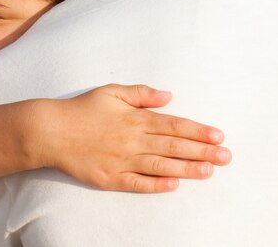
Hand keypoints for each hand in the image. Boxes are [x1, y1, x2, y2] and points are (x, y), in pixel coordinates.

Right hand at [34, 84, 231, 192]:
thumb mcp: (110, 92)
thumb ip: (140, 93)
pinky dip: (157, 185)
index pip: (172, 125)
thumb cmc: (81, 109)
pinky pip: (138, 183)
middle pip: (172, 147)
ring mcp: (122, 161)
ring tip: (209, 171)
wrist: (51, 131)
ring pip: (161, 166)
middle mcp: (131, 140)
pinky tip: (174, 185)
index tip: (218, 136)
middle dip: (202, 151)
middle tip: (226, 157)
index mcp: (133, 118)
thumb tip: (168, 95)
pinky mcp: (110, 178)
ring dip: (187, 169)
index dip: (197, 131)